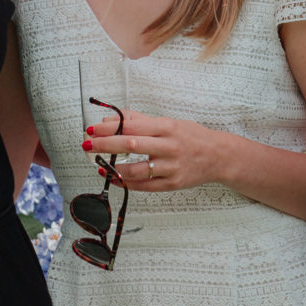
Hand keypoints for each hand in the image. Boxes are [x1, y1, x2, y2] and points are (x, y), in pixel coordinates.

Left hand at [85, 109, 228, 191]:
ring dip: (114, 168)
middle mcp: (169, 146)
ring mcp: (171, 167)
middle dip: (105, 144)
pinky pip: (145, 186)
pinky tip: (114, 178)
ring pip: (137, 169)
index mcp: (167, 127)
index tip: (92, 128)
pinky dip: (127, 183)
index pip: (132, 126)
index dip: (109, 128)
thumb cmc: (190, 136)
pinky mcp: (173, 184)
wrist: (219, 157)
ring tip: (98, 165)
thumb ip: (139, 120)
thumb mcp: (168, 122)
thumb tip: (110, 119)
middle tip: (87, 144)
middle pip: (132, 145)